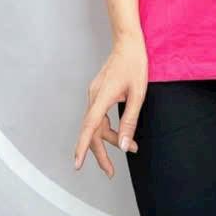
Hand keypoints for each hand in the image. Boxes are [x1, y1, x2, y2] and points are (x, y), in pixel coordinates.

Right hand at [73, 33, 147, 178]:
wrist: (128, 43)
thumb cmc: (135, 65)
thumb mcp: (138, 95)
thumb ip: (130, 122)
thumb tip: (126, 146)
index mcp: (103, 97)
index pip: (90, 127)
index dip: (83, 148)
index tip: (77, 165)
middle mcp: (94, 97)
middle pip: (92, 131)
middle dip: (100, 153)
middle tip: (110, 172)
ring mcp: (94, 95)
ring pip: (97, 125)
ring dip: (111, 139)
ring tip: (133, 147)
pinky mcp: (99, 94)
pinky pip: (100, 116)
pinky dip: (109, 127)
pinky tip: (123, 132)